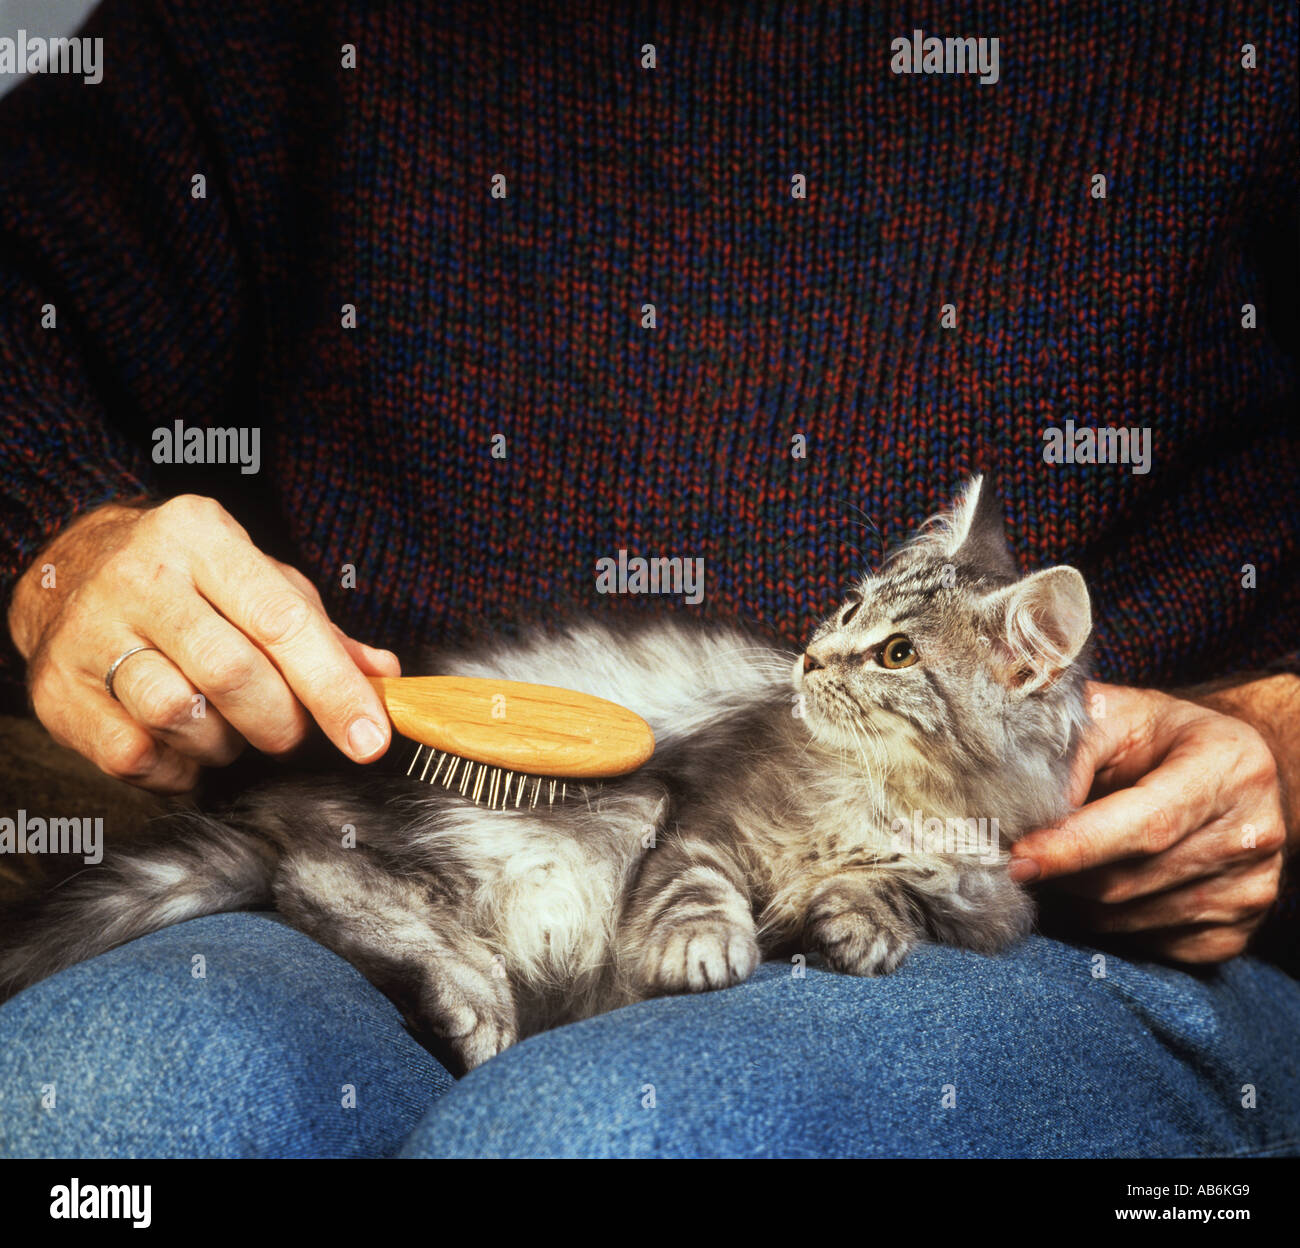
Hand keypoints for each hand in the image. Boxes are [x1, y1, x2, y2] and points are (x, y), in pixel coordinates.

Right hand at [8, 495, 398, 792]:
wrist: (65, 568)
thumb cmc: (186, 580)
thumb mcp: (257, 579)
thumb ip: (321, 631)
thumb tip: (383, 677)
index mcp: (203, 538)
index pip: (283, 622)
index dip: (335, 689)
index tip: (370, 738)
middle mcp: (142, 578)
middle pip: (231, 674)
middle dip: (280, 722)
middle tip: (290, 731)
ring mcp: (90, 633)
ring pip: (178, 716)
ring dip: (224, 744)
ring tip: (230, 728)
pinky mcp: (57, 691)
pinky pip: (132, 755)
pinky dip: (175, 769)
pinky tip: (186, 747)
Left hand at [1010, 681, 1286, 962]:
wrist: (1224, 768)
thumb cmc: (1157, 737)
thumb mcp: (1112, 714)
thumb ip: (1069, 752)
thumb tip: (1026, 811)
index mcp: (1227, 765)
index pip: (1147, 823)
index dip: (1075, 847)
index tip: (1018, 859)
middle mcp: (1253, 830)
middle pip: (1131, 880)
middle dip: (1064, 874)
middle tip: (1023, 857)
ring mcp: (1253, 887)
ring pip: (1133, 918)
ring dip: (1080, 900)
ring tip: (1064, 863)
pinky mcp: (1241, 929)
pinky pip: (1153, 946)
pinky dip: (1113, 924)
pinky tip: (1104, 885)